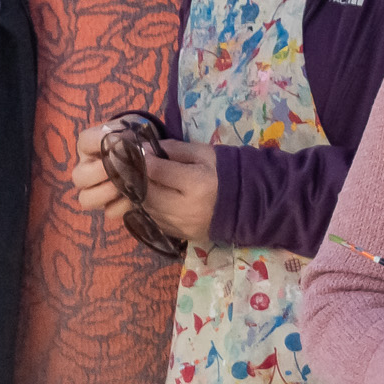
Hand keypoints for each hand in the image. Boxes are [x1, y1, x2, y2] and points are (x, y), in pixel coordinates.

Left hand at [71, 127, 219, 244]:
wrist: (251, 204)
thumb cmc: (227, 173)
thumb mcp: (205, 154)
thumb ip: (175, 149)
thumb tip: (145, 148)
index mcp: (196, 183)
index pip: (156, 171)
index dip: (141, 160)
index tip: (135, 151)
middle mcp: (186, 208)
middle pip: (146, 193)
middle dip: (136, 180)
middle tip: (133, 168)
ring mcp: (182, 225)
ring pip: (147, 209)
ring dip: (140, 195)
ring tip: (142, 182)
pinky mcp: (181, 235)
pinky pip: (155, 221)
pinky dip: (149, 209)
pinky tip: (153, 199)